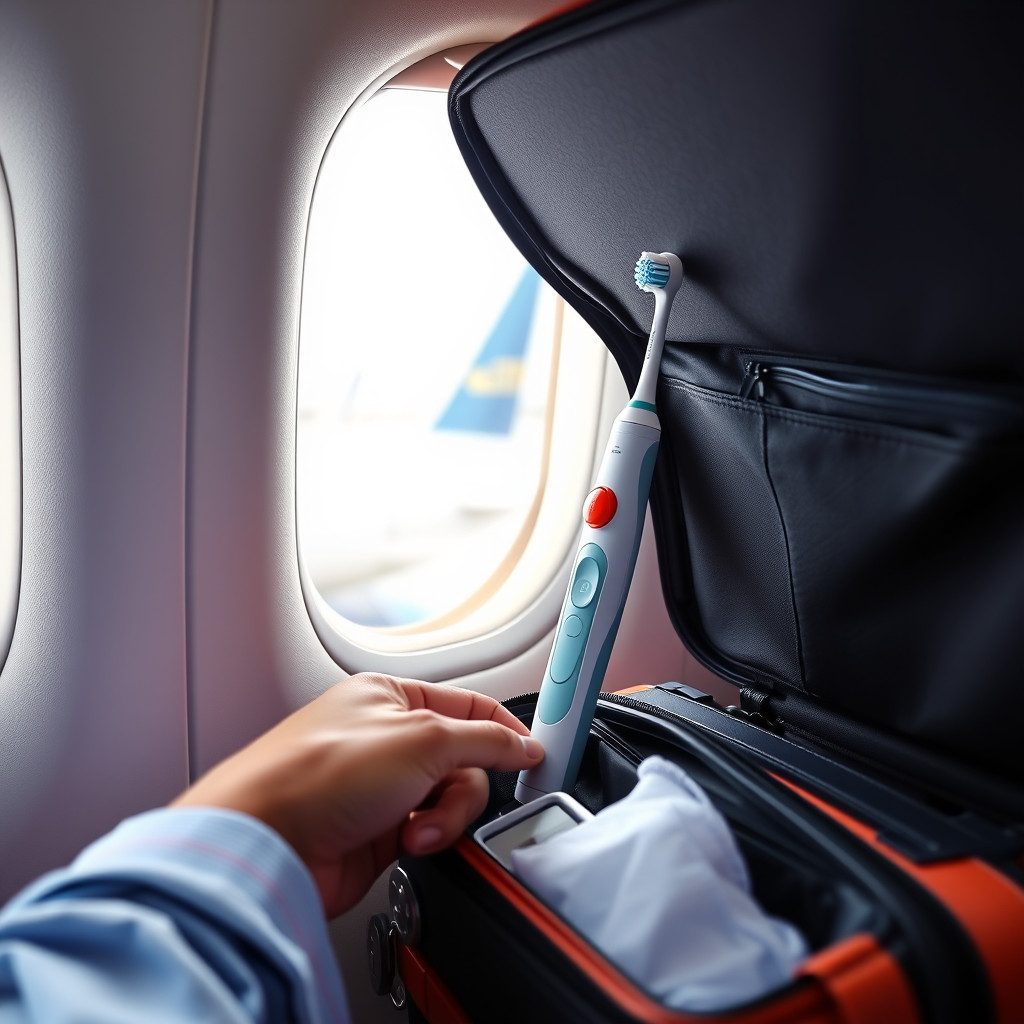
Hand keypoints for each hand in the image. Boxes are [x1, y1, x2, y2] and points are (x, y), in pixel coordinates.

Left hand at [172, 673, 542, 916]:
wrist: (267, 843)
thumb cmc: (316, 775)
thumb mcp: (422, 739)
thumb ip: (485, 741)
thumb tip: (523, 744)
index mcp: (390, 697)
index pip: (468, 704)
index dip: (504, 729)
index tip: (533, 756)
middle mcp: (386, 739)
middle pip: (464, 760)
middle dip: (462, 787)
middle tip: (450, 799)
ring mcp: (381, 788)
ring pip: (449, 801)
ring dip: (442, 819)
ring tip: (415, 830)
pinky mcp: (378, 832)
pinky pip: (429, 832)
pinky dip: (426, 840)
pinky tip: (405, 844)